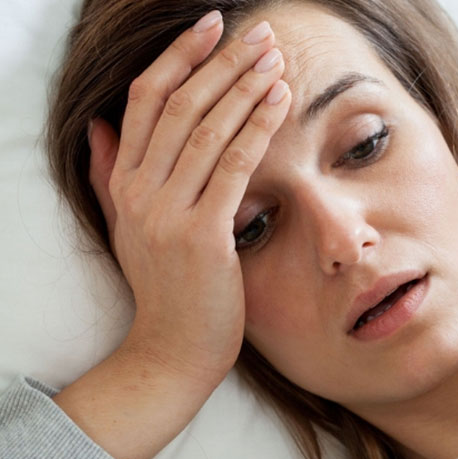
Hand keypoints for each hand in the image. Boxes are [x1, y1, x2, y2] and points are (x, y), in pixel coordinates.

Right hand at [87, 12, 290, 380]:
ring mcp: (167, 213)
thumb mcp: (128, 226)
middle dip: (222, 62)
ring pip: (207, 130)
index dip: (180, 56)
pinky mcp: (202, 236)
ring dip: (245, 88)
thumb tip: (100, 127)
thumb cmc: (165, 288)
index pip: (146, 99)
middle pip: (180, 105)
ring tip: (275, 57)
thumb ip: (111, 174)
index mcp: (125, 181)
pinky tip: (280, 101)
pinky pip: (233, 167)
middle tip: (260, 33)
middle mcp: (140, 190)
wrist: (173, 350)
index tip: (211, 26)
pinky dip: (257, 128)